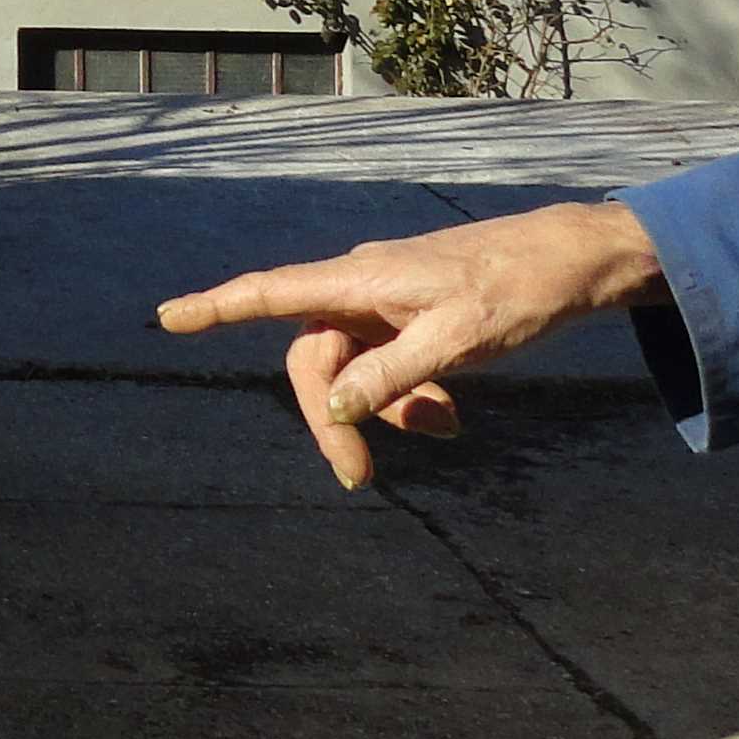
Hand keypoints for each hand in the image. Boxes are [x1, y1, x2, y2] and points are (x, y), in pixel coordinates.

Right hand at [154, 201, 666, 487]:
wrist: (571, 263)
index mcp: (361, 279)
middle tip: (358, 475)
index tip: (167, 317)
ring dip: (386, 409)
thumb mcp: (458, 338)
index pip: (271, 293)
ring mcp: (387, 302)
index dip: (216, 307)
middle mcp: (362, 287)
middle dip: (333, 417)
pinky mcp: (412, 316)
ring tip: (446, 425)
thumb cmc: (517, 289)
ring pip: (356, 369)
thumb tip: (334, 406)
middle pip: (315, 358)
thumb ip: (391, 374)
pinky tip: (452, 413)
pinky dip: (410, 396)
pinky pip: (388, 366)